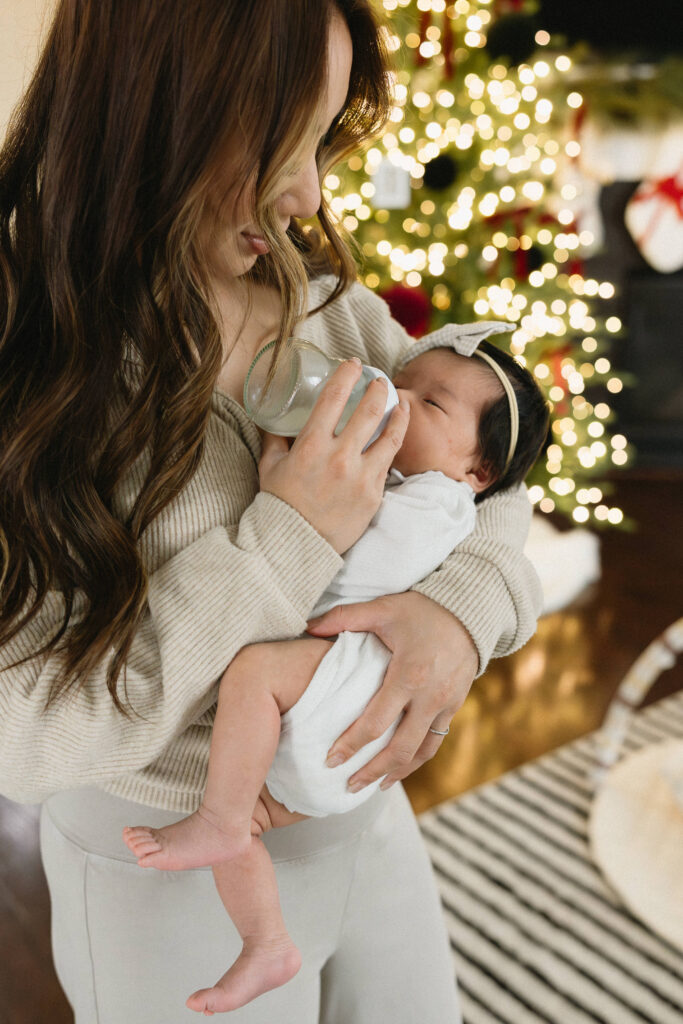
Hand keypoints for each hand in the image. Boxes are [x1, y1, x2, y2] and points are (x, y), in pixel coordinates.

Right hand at [258, 359, 408, 553]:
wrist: (296, 546)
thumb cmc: (280, 505)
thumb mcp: (270, 467)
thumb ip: (275, 439)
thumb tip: (275, 417)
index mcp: (311, 446)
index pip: (334, 398)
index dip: (347, 375)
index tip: (353, 364)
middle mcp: (339, 457)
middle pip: (369, 410)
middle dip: (377, 388)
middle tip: (379, 380)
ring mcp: (361, 476)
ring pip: (390, 435)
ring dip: (398, 412)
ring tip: (400, 403)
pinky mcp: (374, 494)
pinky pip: (388, 461)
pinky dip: (395, 442)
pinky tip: (398, 432)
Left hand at [306, 591, 477, 791]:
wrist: (470, 609)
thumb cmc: (422, 609)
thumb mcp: (383, 608)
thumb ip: (344, 617)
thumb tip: (307, 628)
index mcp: (408, 675)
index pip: (376, 722)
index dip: (352, 745)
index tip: (331, 761)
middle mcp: (430, 696)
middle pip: (400, 748)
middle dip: (372, 771)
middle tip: (348, 786)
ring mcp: (446, 704)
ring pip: (421, 752)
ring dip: (396, 773)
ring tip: (373, 786)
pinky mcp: (455, 706)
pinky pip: (435, 742)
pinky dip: (416, 760)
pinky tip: (399, 769)